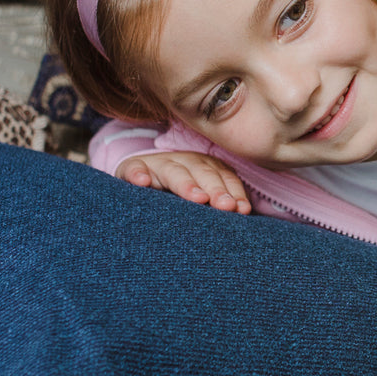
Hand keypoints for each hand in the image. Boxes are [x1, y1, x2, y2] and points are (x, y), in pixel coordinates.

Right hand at [117, 151, 250, 213]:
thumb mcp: (200, 198)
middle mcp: (185, 162)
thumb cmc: (178, 198)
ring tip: (198, 198)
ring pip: (173, 171)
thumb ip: (220, 204)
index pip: (224, 177)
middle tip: (226, 206)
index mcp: (206, 167)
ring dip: (187, 184)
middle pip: (203, 173)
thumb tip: (244, 213)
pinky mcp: (132, 168)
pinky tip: (143, 183)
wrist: (139, 182)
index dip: (234, 192)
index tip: (242, 210)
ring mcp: (158, 164)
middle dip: (217, 190)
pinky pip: (134, 168)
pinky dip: (137, 174)